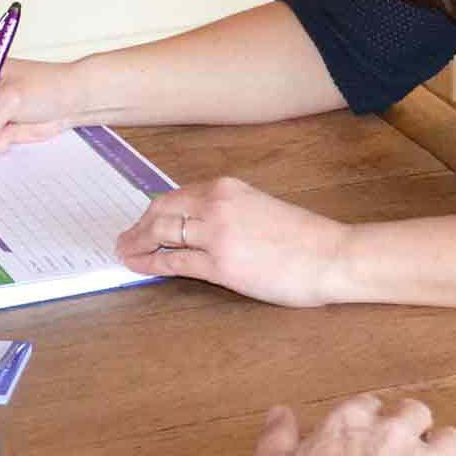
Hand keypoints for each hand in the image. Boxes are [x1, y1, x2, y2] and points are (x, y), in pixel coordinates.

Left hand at [115, 177, 352, 307]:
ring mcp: (216, 234)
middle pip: (160, 210)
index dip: (153, 211)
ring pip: (161, 233)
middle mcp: (217, 204)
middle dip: (137, 226)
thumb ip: (228, 210)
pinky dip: (150, 263)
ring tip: (124, 254)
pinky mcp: (220, 265)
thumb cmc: (303, 237)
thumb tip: (197, 225)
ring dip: (136, 244)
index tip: (142, 221)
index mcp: (227, 187)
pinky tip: (141, 267)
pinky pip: (173, 261)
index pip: (176, 195)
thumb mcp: (259, 207)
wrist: (331, 255)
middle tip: (123, 239)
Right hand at [246, 397, 455, 455]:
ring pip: (455, 440)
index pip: (367, 406)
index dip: (369, 421)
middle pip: (416, 415)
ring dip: (449, 455)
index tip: (367, 434)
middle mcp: (392, 437)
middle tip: (405, 451)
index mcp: (348, 425)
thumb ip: (277, 439)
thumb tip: (280, 414)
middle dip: (413, 430)